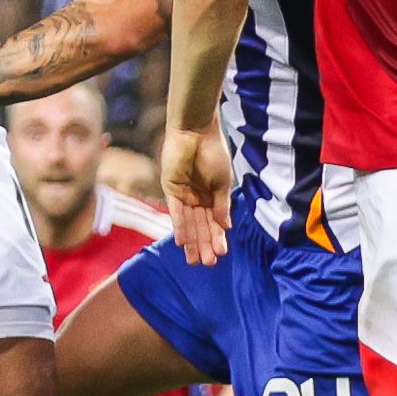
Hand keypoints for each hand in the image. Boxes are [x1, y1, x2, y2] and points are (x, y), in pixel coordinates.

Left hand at [161, 124, 232, 264]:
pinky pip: (175, 212)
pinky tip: (181, 242)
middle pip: (201, 227)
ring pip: (189, 224)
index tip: (221, 254)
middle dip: (204, 245)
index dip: (218, 238)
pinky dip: (179, 227)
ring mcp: (183, 195)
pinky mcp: (170, 189)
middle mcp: (197, 198)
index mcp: (212, 196)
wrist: (196, 132)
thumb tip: (226, 227)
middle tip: (208, 264)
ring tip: (195, 260)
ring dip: (192, 242)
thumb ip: (221, 205)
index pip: (214, 222)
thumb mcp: (222, 182)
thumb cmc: (214, 153)